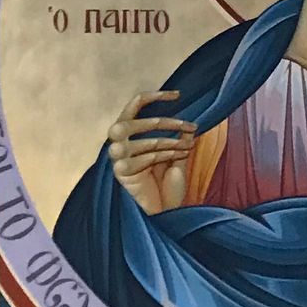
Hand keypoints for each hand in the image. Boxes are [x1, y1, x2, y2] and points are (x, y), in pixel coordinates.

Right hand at [107, 89, 196, 216]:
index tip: (178, 95)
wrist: (163, 211)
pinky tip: (179, 156)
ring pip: (146, 140)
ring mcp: (117, 157)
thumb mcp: (177, 154)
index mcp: (128, 133)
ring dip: (172, 142)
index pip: (134, 106)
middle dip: (166, 122)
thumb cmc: (168, 184)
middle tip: (188, 125)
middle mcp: (118, 143)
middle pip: (135, 122)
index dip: (154, 97)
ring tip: (189, 146)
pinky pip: (146, 156)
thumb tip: (188, 117)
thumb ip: (180, 135)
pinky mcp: (121, 171)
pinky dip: (166, 154)